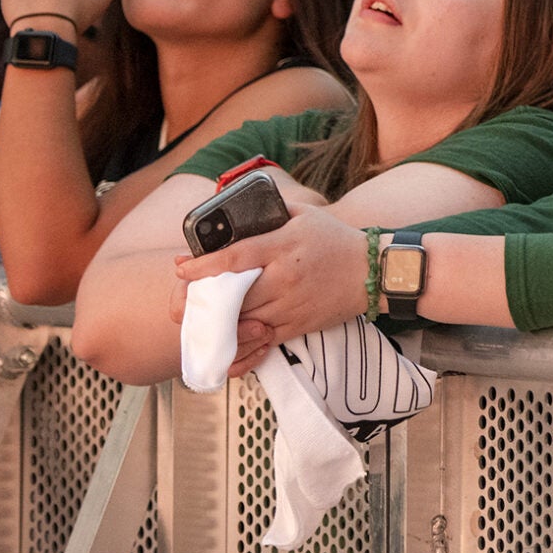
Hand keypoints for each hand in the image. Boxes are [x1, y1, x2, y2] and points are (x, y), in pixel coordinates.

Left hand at [174, 203, 369, 375]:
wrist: (372, 271)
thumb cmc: (336, 240)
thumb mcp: (306, 215)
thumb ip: (272, 210)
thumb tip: (240, 209)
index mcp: (284, 247)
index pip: (236, 257)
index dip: (203, 265)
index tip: (180, 267)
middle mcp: (284, 278)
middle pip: (233, 296)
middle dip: (203, 299)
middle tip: (183, 297)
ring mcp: (290, 305)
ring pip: (242, 321)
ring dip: (218, 322)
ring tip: (199, 317)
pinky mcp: (296, 325)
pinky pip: (260, 341)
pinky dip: (239, 343)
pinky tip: (223, 341)